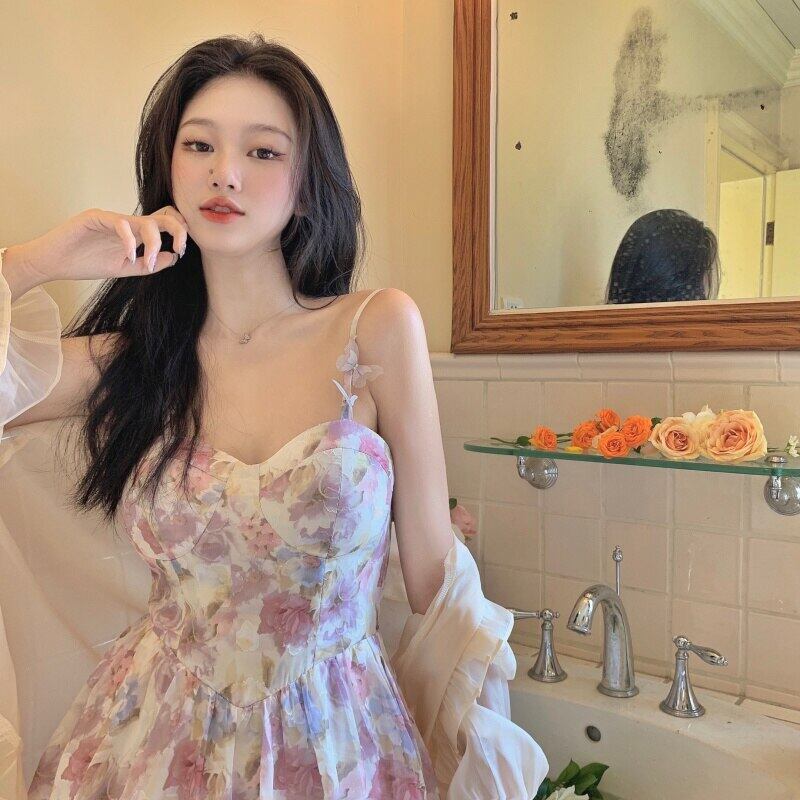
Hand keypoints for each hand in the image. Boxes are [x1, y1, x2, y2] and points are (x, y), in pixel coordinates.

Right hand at [17, 206, 189, 283]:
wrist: (52, 263)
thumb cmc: (85, 263)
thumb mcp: (124, 269)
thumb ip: (148, 263)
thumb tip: (174, 257)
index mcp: (135, 233)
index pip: (164, 222)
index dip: (179, 231)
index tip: (182, 251)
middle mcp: (126, 222)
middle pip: (162, 215)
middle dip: (178, 230)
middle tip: (180, 249)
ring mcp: (111, 218)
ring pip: (144, 221)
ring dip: (152, 243)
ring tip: (147, 264)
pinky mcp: (94, 217)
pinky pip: (120, 223)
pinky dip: (129, 241)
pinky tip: (128, 257)